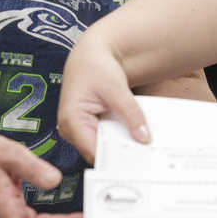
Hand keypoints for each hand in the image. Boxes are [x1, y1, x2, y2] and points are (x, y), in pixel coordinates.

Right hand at [58, 27, 150, 163]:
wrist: (90, 55)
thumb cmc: (96, 67)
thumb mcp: (117, 89)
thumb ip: (131, 114)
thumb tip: (143, 138)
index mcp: (72, 121)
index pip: (94, 151)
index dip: (115, 159)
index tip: (137, 162)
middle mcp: (71, 130)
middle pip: (98, 152)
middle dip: (120, 155)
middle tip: (145, 158)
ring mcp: (78, 130)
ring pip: (102, 147)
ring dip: (120, 146)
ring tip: (143, 149)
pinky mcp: (87, 127)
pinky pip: (104, 139)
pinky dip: (118, 138)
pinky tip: (134, 138)